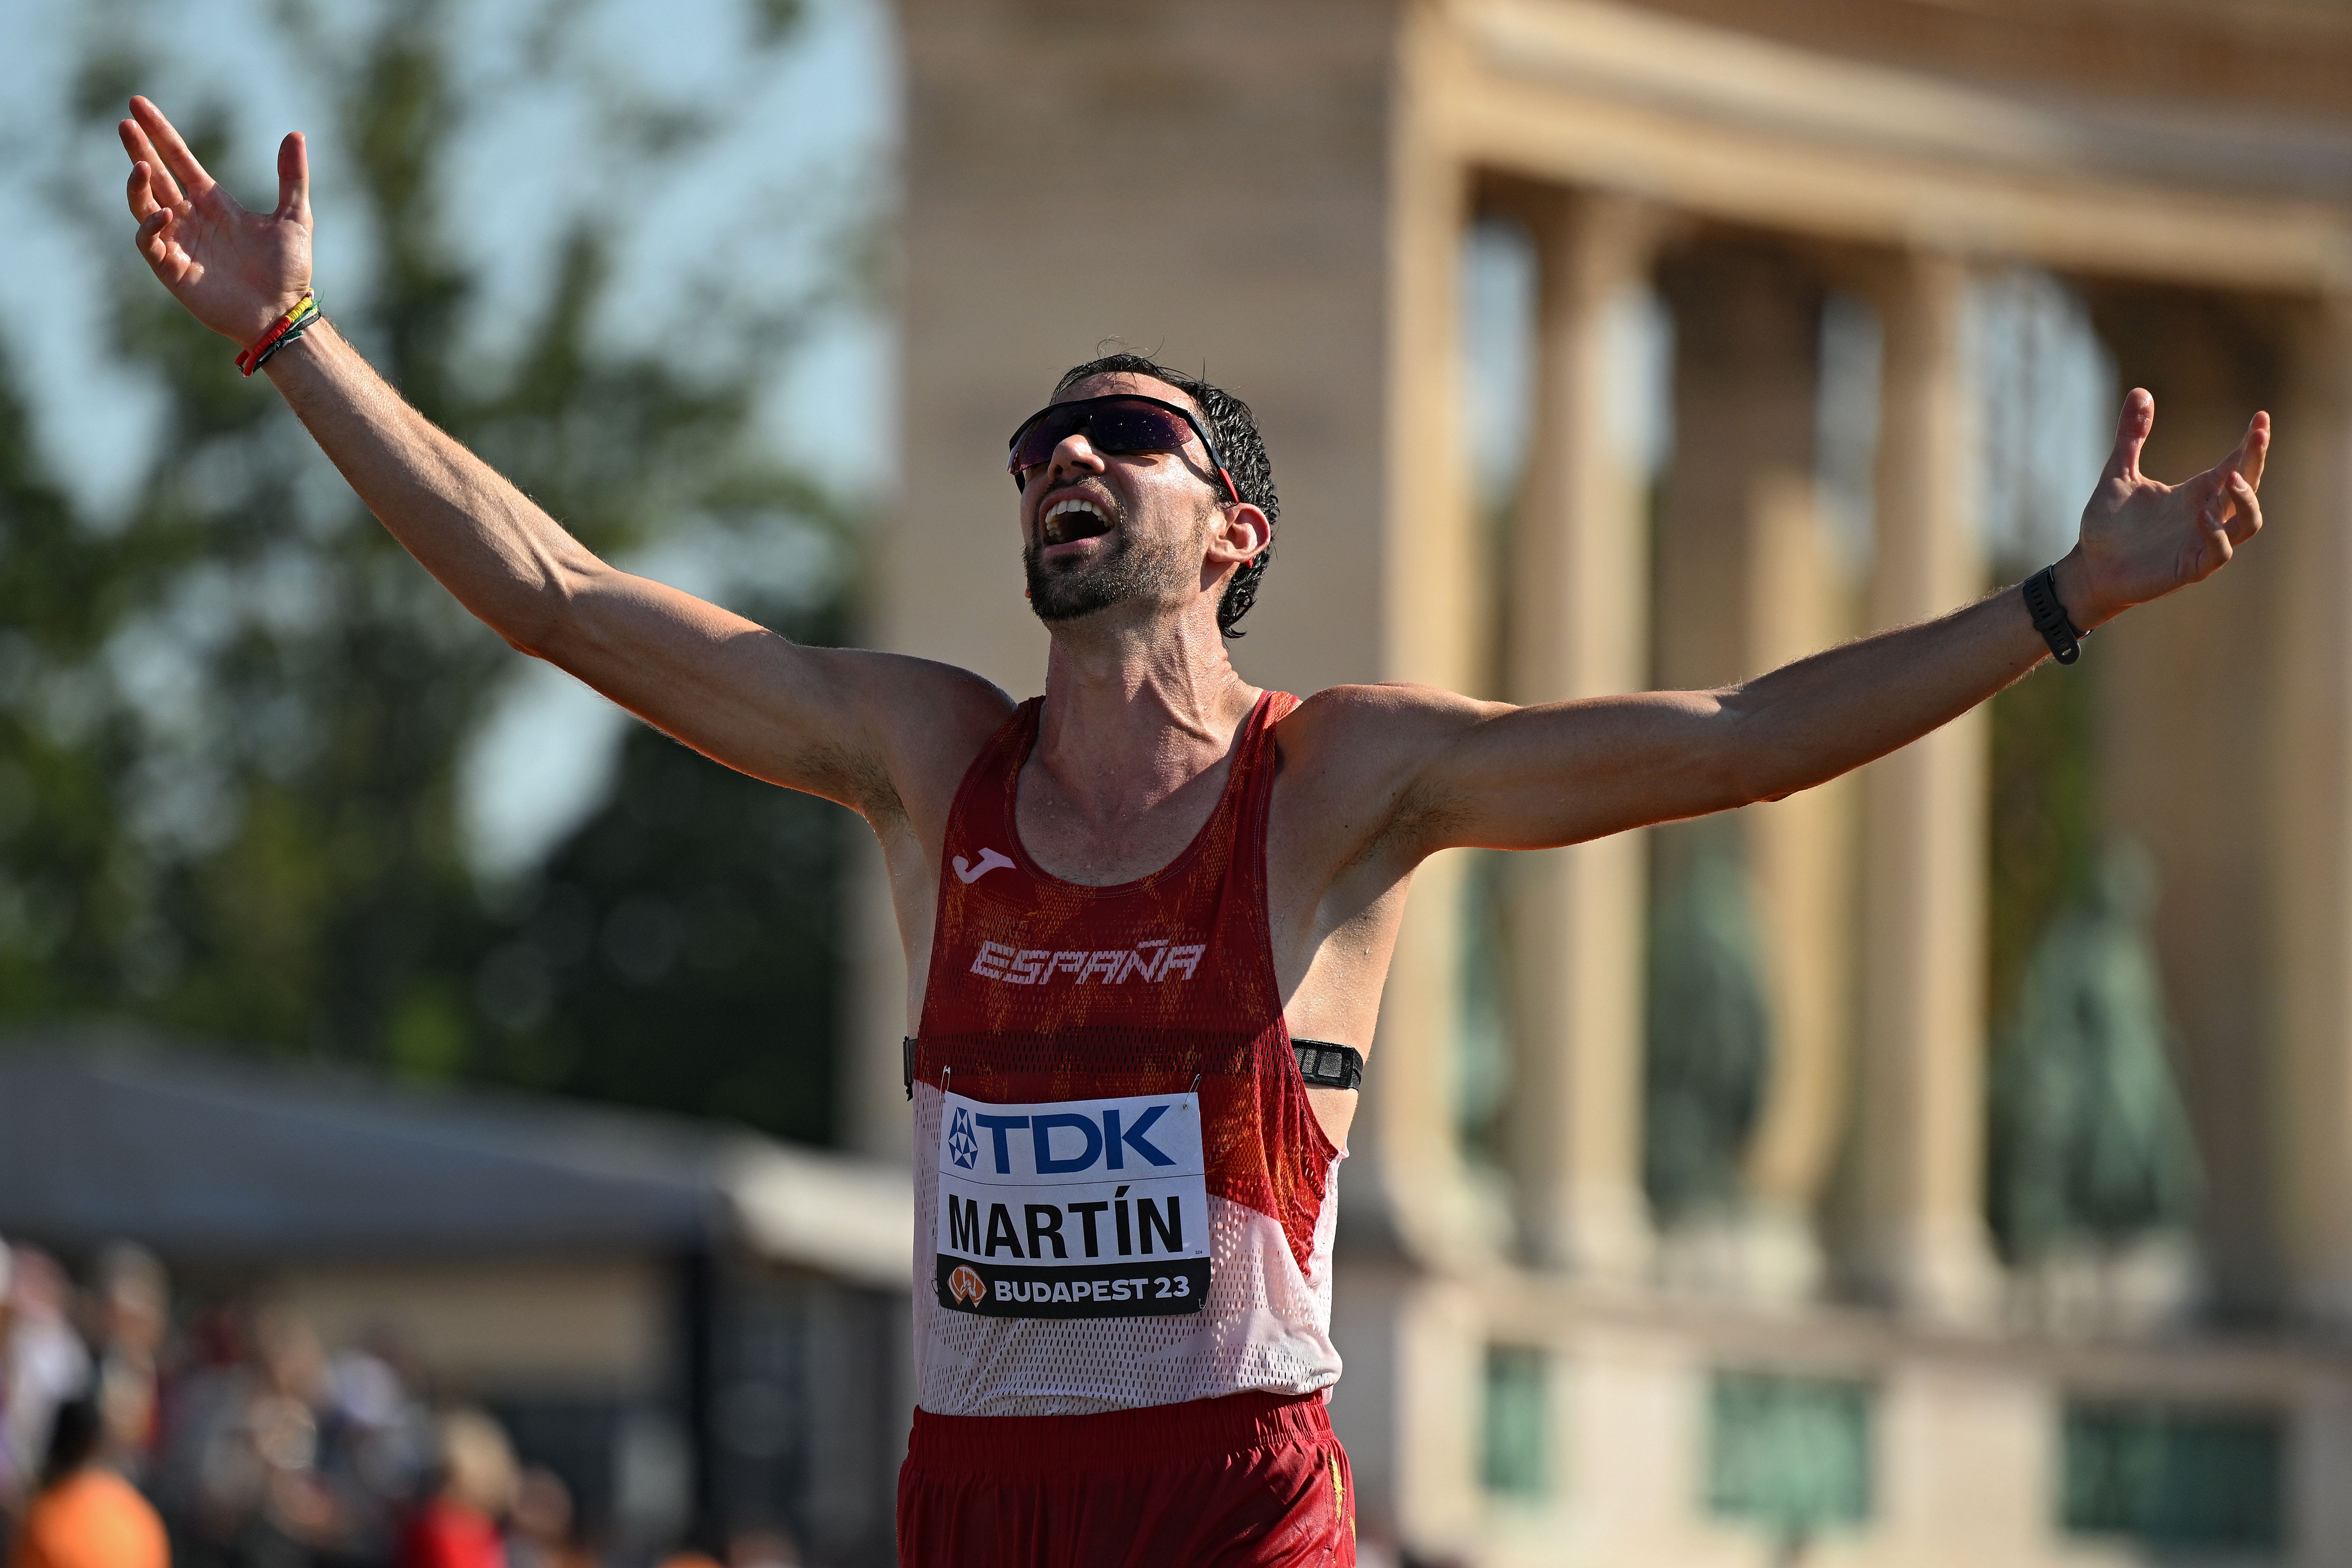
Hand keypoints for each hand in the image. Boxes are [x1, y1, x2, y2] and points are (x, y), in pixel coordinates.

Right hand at [119, 96, 312, 346]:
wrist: (283, 314)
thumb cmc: (288, 271)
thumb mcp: (295, 218)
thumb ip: (292, 177)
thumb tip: (295, 134)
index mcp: (213, 202)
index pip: (177, 158)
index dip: (158, 132)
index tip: (138, 105)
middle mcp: (190, 217)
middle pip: (154, 175)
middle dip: (138, 149)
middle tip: (125, 123)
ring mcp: (178, 241)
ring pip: (143, 204)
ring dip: (138, 185)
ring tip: (141, 165)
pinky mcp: (172, 269)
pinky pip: (149, 241)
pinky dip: (150, 226)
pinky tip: (163, 214)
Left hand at [2056, 388, 2267, 629]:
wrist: (2089, 567)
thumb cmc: (2108, 525)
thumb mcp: (2119, 472)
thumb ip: (2131, 435)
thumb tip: (2140, 391)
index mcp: (2195, 492)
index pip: (2236, 463)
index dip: (2252, 443)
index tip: (2261, 417)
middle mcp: (2206, 515)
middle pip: (2249, 486)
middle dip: (2256, 460)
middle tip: (2258, 434)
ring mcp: (2202, 542)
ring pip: (2248, 522)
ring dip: (2245, 499)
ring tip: (2228, 477)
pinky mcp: (2190, 567)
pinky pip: (2220, 552)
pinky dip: (2216, 534)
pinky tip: (2201, 515)